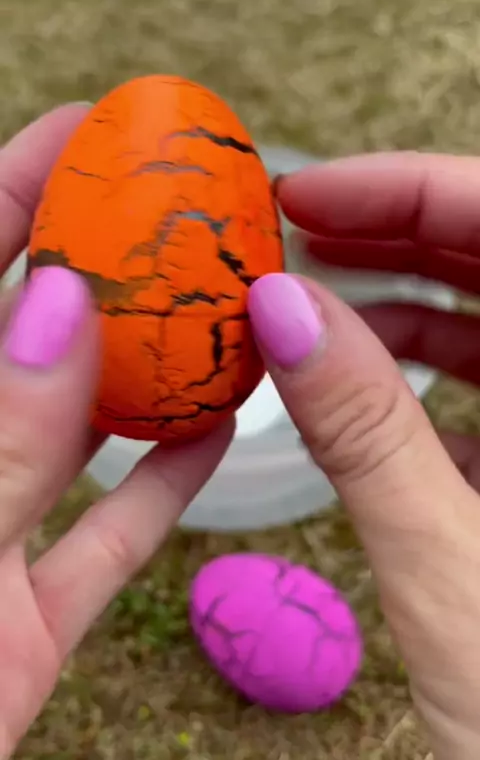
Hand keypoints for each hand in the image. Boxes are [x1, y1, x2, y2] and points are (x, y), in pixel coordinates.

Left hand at [0, 106, 231, 759]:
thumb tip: (57, 306)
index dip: (12, 191)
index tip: (87, 136)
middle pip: (25, 346)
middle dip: (98, 276)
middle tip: (171, 221)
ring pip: (72, 441)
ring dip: (144, 380)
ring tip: (211, 319)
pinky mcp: (28, 624)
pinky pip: (103, 543)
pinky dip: (158, 492)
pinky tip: (213, 436)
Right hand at [248, 153, 479, 759]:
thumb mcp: (452, 580)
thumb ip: (367, 436)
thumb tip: (286, 313)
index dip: (412, 193)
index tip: (307, 194)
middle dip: (395, 239)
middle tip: (291, 239)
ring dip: (400, 316)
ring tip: (307, 312)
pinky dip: (420, 389)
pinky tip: (356, 399)